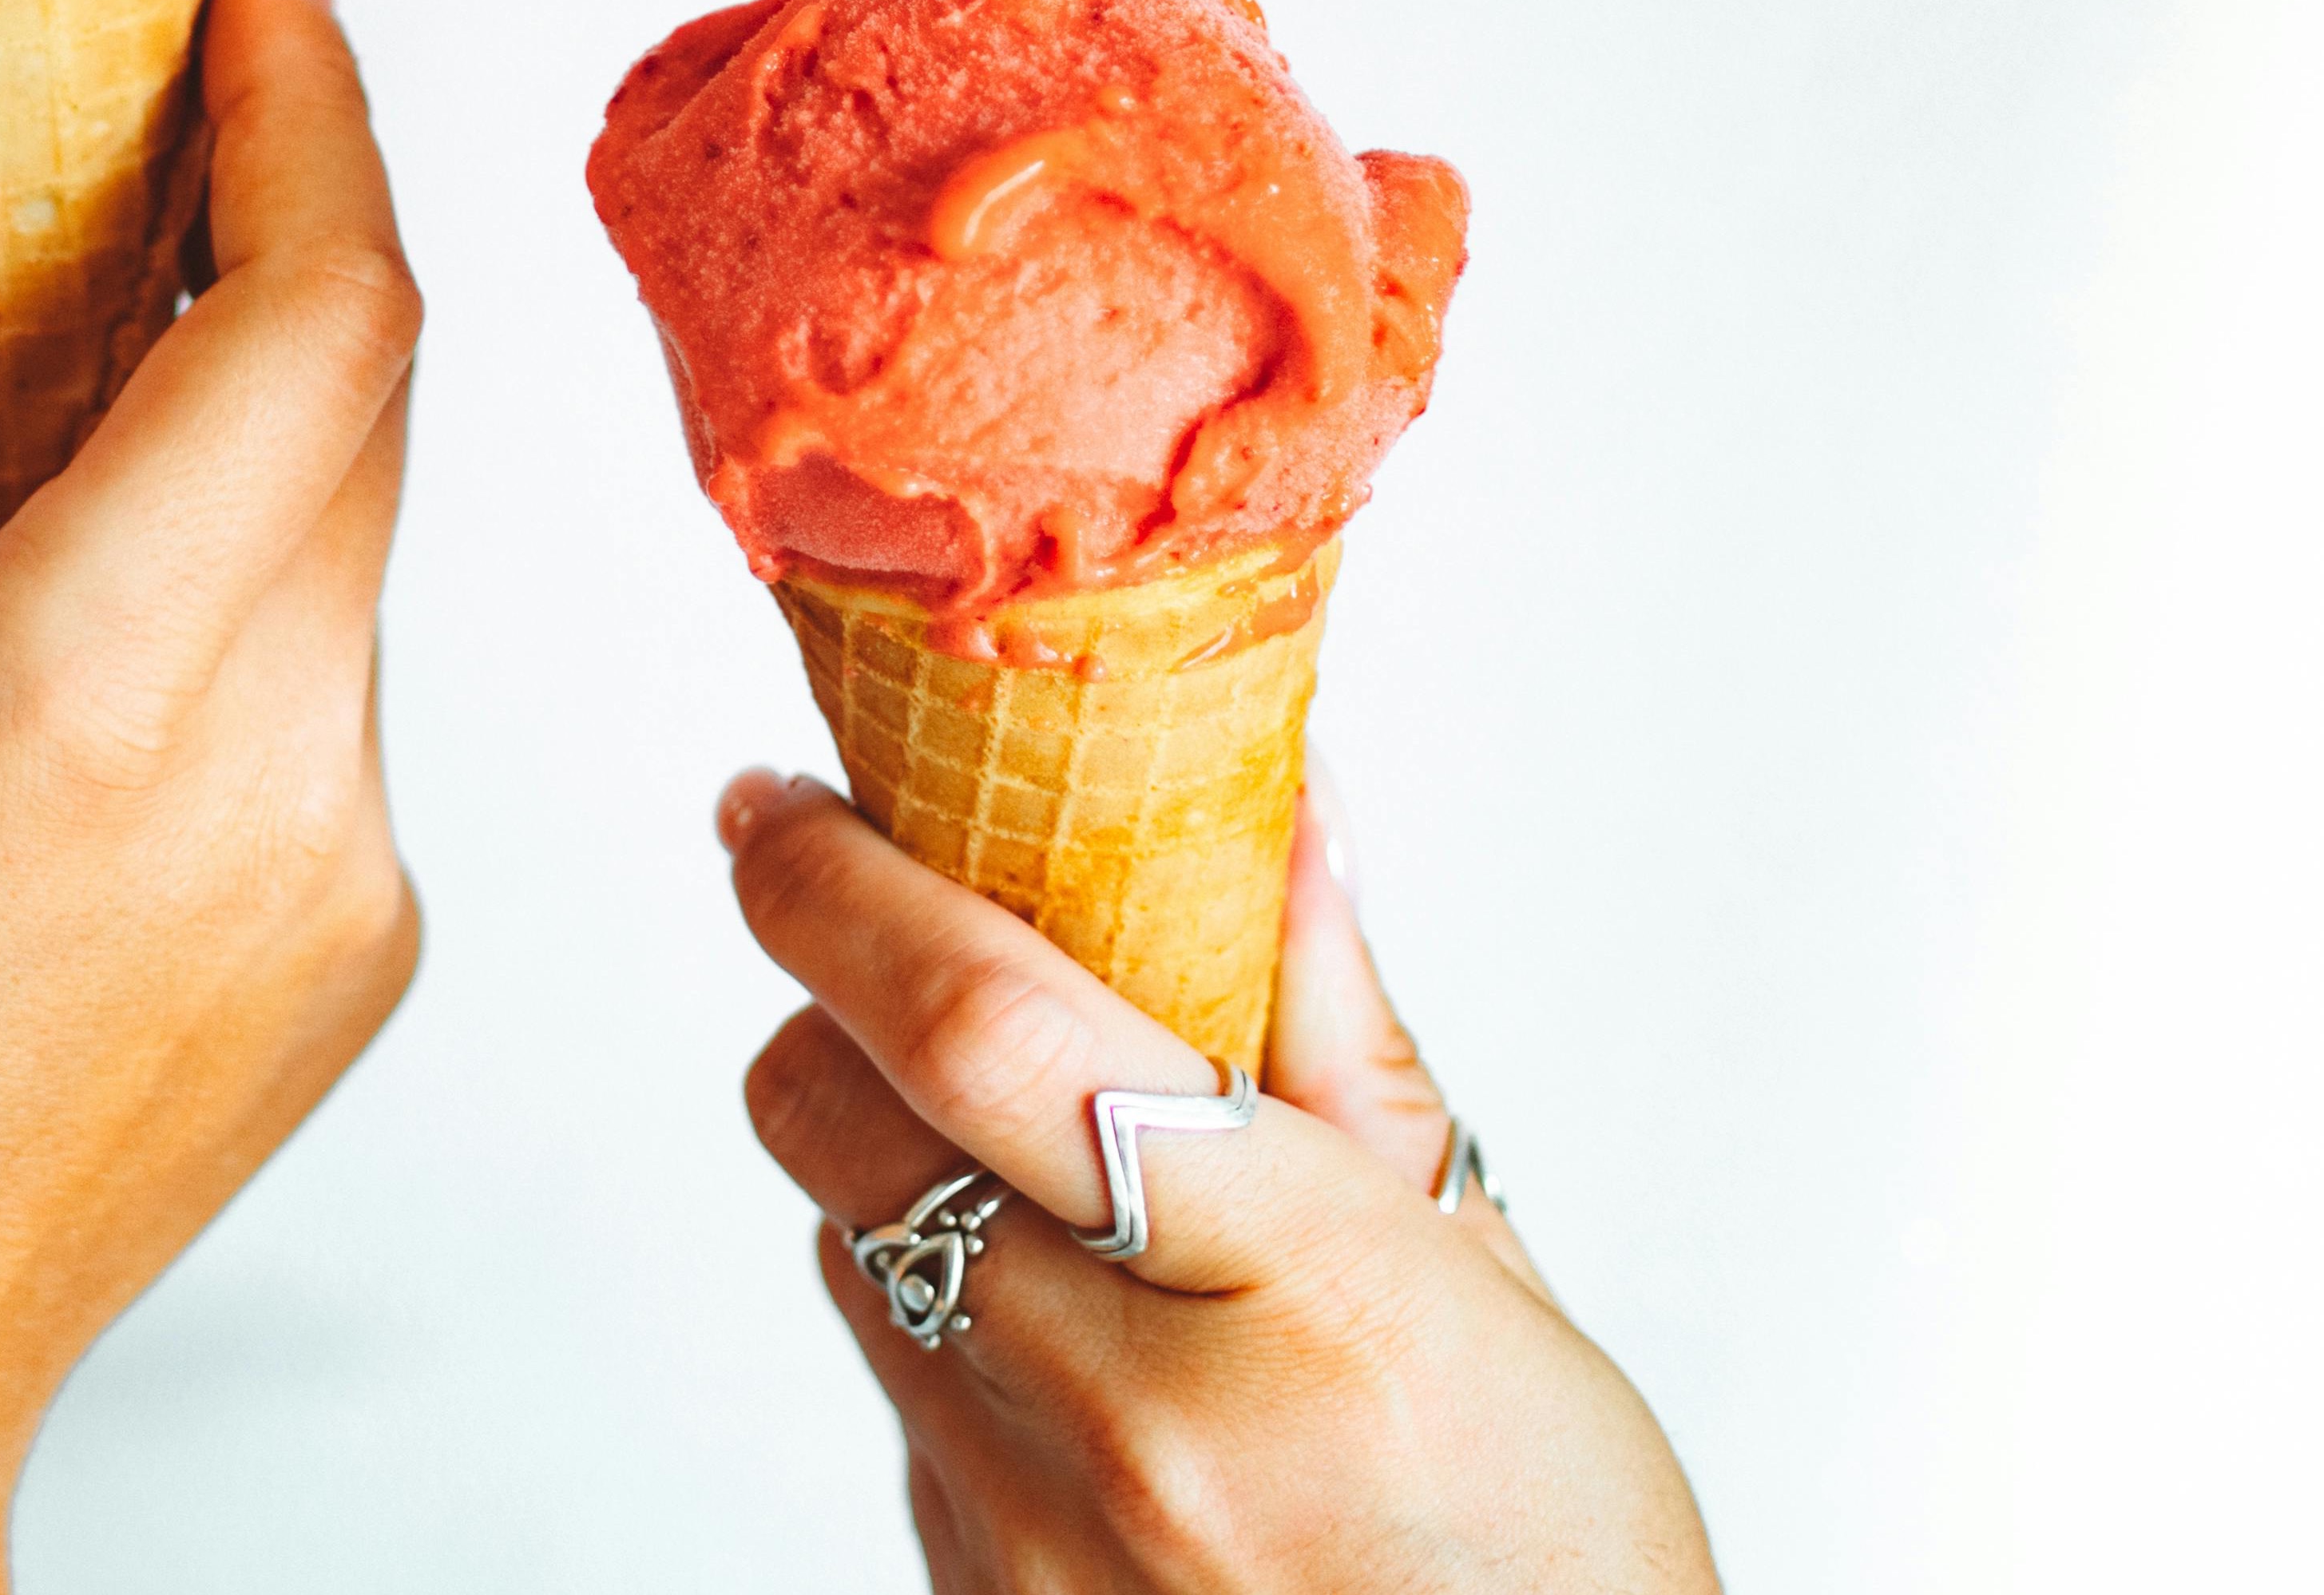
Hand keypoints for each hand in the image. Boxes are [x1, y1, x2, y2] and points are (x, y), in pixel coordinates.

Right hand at [0, 0, 420, 1593]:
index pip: (319, 319)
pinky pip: (327, 679)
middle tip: (139, 100)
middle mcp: (277, 781)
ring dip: (222, 425)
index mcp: (88, 699)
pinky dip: (220, 594)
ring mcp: (349, 871)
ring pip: (341, 538)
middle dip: (273, 219)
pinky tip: (39, 661)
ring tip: (2, 447)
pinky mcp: (367, 937)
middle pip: (355, 401)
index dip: (313, 110)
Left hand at [721, 771, 1715, 1592]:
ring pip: (846, 1251)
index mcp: (1298, 1296)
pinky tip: (1088, 1352)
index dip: (841, 893)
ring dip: (896, 1170)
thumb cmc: (1545, 1562)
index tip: (779, 805)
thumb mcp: (1488, 1279)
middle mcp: (1130, 1422)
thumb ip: (1344, 1043)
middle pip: (840, 1128)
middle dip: (829, 1004)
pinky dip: (950, 1326)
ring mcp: (1027, 1531)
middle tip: (882, 940)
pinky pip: (897, 1396)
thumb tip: (1282, 812)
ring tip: (1047, 1177)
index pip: (984, 1035)